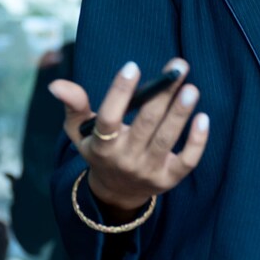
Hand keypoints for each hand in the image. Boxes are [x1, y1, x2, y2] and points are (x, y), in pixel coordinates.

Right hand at [48, 59, 210, 214]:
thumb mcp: (81, 132)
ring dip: (180, 113)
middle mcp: (125, 159)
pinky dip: (197, 141)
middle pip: (145, 124)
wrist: (117, 193)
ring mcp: (149, 171)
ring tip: (191, 88)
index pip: (108, 118)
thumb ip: (74, 106)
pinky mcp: (170, 179)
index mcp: (101, 146)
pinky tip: (203, 118)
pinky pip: (187, 161)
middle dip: (162, 94)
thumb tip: (56, 84)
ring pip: (166, 140)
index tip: (132, 66)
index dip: (119, 93)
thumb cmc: (100, 151)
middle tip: (178, 67)